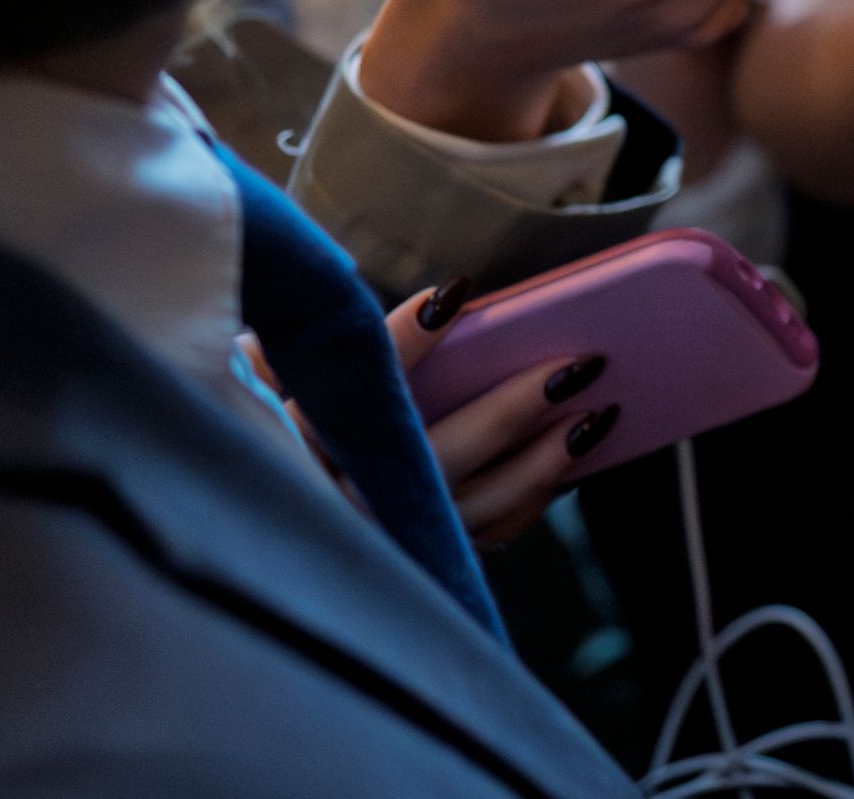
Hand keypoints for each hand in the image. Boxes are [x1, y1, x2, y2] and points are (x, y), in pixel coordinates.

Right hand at [259, 286, 612, 546]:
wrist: (266, 540)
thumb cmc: (269, 443)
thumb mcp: (256, 397)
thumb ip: (272, 361)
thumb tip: (284, 333)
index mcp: (299, 452)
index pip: (355, 390)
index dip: (402, 341)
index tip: (449, 297)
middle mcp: (349, 503)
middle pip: (441, 454)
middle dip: (514, 408)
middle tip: (577, 364)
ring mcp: (391, 538)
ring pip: (481, 504)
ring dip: (546, 459)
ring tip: (598, 413)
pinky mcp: (423, 556)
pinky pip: (489, 530)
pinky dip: (533, 494)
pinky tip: (570, 456)